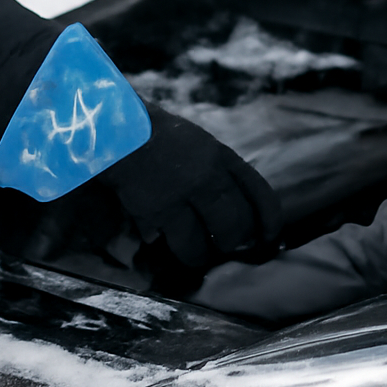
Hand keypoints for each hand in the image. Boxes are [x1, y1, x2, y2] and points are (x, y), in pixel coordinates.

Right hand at [101, 103, 281, 266]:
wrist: (115, 131)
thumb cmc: (153, 136)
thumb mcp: (195, 144)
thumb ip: (215, 169)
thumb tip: (231, 204)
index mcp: (221, 155)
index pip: (260, 193)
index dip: (270, 221)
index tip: (271, 238)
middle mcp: (210, 174)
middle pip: (240, 221)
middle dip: (238, 241)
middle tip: (230, 248)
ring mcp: (186, 192)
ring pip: (215, 238)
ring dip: (209, 252)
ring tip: (201, 254)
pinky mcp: (161, 209)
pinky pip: (185, 244)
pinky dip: (186, 252)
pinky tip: (178, 249)